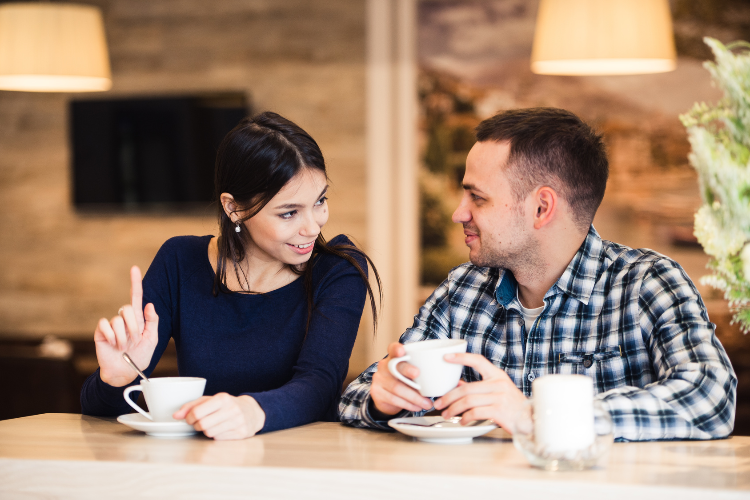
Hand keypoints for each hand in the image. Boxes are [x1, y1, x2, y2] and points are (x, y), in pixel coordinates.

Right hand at [94, 266, 158, 386]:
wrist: (126, 372)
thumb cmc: (140, 356)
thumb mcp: (152, 339)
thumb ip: (152, 322)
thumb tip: (150, 305)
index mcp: (137, 319)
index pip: (136, 297)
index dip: (135, 283)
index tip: (134, 268)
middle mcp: (124, 320)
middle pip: (127, 308)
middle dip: (133, 326)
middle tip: (134, 340)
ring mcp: (111, 326)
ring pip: (117, 320)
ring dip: (124, 336)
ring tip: (123, 347)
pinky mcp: (101, 332)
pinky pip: (105, 325)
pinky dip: (112, 336)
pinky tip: (113, 345)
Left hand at [174, 393, 265, 439]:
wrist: (252, 412)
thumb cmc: (227, 405)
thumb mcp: (211, 400)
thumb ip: (192, 406)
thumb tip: (175, 416)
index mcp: (223, 398)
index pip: (197, 412)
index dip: (189, 418)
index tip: (190, 418)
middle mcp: (232, 409)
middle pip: (202, 425)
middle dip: (197, 426)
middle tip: (199, 423)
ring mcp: (238, 422)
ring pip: (210, 433)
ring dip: (206, 431)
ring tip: (212, 425)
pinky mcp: (241, 433)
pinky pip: (219, 439)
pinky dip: (216, 436)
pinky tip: (221, 429)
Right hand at [370, 342, 432, 415]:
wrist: (385, 397)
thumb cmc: (403, 381)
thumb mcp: (409, 372)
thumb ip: (419, 369)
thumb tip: (442, 373)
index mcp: (393, 357)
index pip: (392, 349)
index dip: (396, 348)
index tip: (402, 350)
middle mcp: (384, 366)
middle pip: (395, 368)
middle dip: (407, 370)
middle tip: (418, 374)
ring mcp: (379, 379)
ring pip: (397, 387)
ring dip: (414, 397)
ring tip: (427, 403)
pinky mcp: (377, 393)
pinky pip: (394, 399)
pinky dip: (408, 404)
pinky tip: (417, 407)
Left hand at [433, 352, 526, 432]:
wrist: (531, 420)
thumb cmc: (513, 405)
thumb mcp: (497, 391)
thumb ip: (478, 387)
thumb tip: (457, 385)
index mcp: (497, 375)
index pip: (478, 361)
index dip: (461, 357)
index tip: (447, 357)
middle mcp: (498, 384)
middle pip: (466, 388)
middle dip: (448, 397)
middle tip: (439, 403)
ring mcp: (499, 397)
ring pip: (468, 401)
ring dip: (453, 409)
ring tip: (446, 414)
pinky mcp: (499, 411)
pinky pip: (475, 413)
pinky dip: (465, 418)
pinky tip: (462, 421)